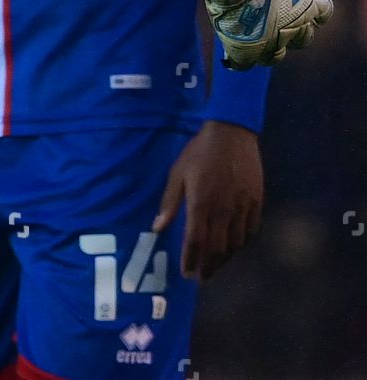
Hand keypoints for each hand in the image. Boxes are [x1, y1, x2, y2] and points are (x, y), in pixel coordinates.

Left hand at [153, 121, 262, 280]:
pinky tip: (234, 245)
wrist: (232, 134)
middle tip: (202, 278)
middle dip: (209, 267)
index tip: (187, 274)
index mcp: (201, 203)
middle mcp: (223, 211)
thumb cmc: (199, 152)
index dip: (190, 261)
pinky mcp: (256, 203)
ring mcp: (243, 208)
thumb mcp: (177, 173)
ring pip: (235, 244)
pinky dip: (241, 243)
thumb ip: (169, 203)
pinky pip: (250, 232)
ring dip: (225, 258)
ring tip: (216, 264)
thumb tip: (156, 228)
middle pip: (217, 249)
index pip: (195, 242)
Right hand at [186, 0, 349, 67]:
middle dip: (297, 29)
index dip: (319, 5)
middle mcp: (291, 28)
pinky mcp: (243, 49)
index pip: (324, 12)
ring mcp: (267, 42)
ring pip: (276, 55)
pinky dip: (242, 57)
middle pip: (303, 38)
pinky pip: (244, 62)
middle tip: (282, 14)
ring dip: (273, 46)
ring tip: (262, 34)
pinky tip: (237, 49)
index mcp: (308, 6)